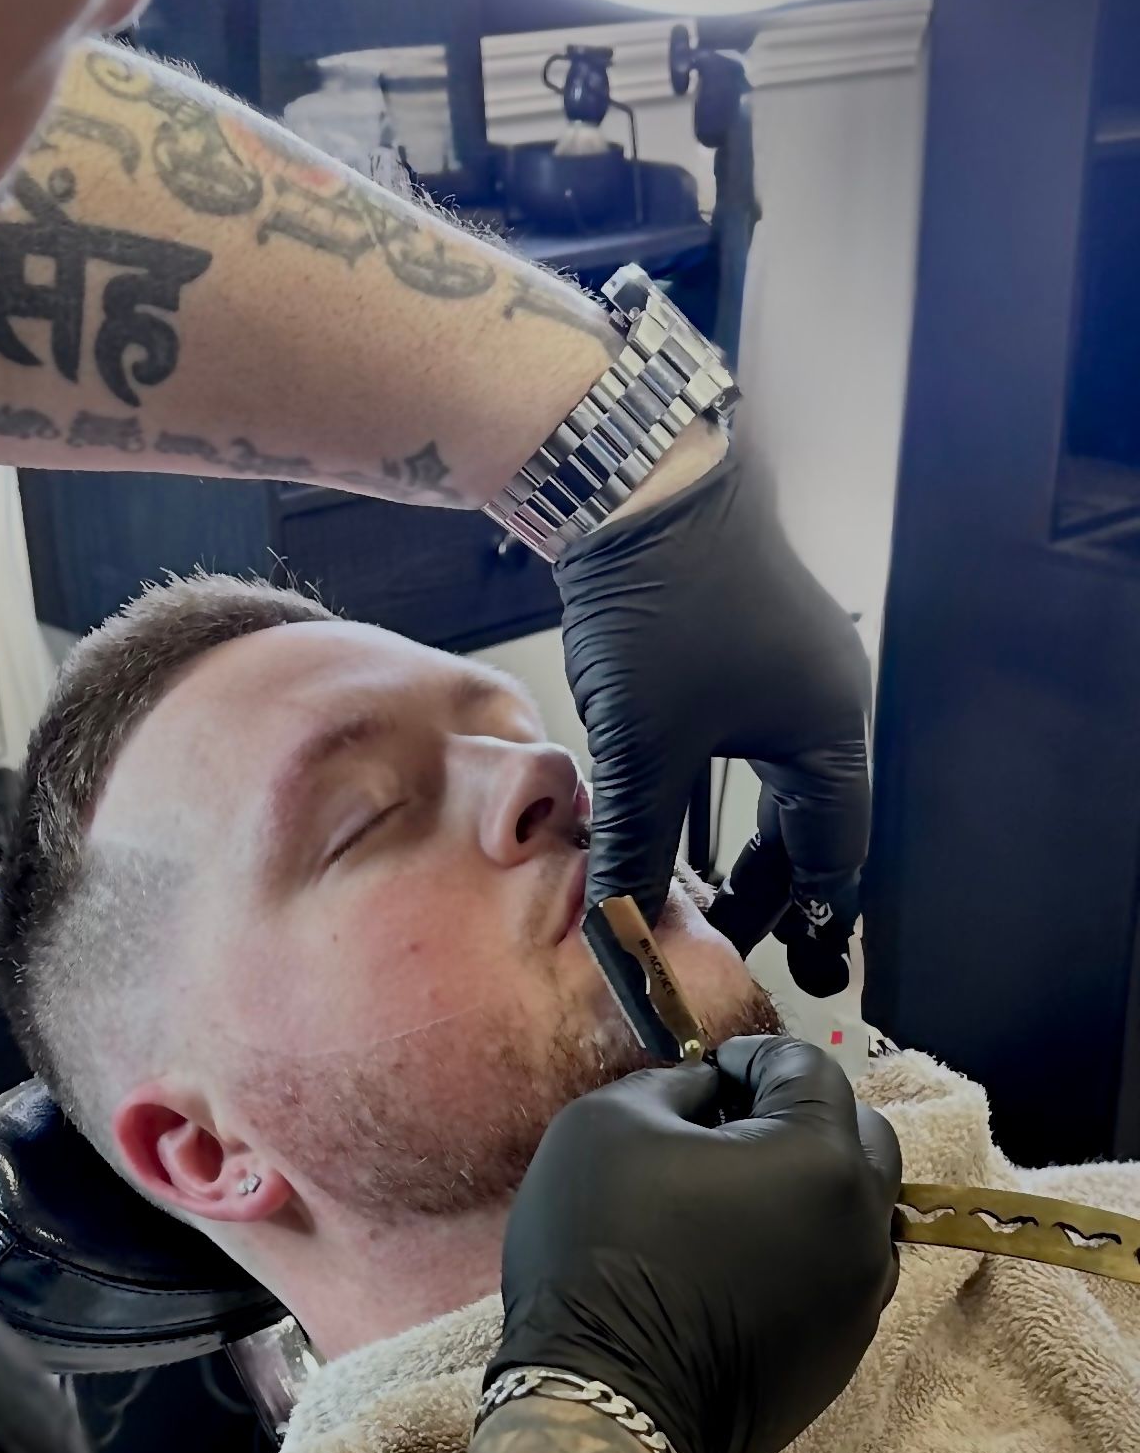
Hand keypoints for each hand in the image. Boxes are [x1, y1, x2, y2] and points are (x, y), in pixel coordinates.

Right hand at [490, 1036, 901, 1452]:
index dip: (752, 1057)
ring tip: (733, 1200)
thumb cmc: (601, 1246)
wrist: (607, 1402)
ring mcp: (862, 1299)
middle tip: (728, 1128)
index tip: (707, 1072)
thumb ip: (674, 1086)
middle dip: (799, 1115)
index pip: (808, 1069)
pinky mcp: (842, 1356)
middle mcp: (864, 1225)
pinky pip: (838, 1276)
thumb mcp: (607, 1123)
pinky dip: (801, 1252)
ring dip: (808, 1188)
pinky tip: (736, 1264)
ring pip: (856, 1213)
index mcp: (820, 1158)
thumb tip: (709, 1094)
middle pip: (859, 1136)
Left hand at [557, 455, 871, 974]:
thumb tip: (621, 936)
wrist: (635, 486)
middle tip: (728, 937)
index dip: (801, 916)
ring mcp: (784, 666)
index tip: (780, 966)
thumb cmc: (660, 608)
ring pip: (773, 781)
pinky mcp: (739, 642)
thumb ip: (638, 850)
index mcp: (827, 731)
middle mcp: (822, 699)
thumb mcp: (643, 749)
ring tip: (699, 891)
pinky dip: (716, 788)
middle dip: (769, 884)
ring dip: (738, 836)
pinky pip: (745, 740)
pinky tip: (673, 812)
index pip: (832, 853)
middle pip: (809, 821)